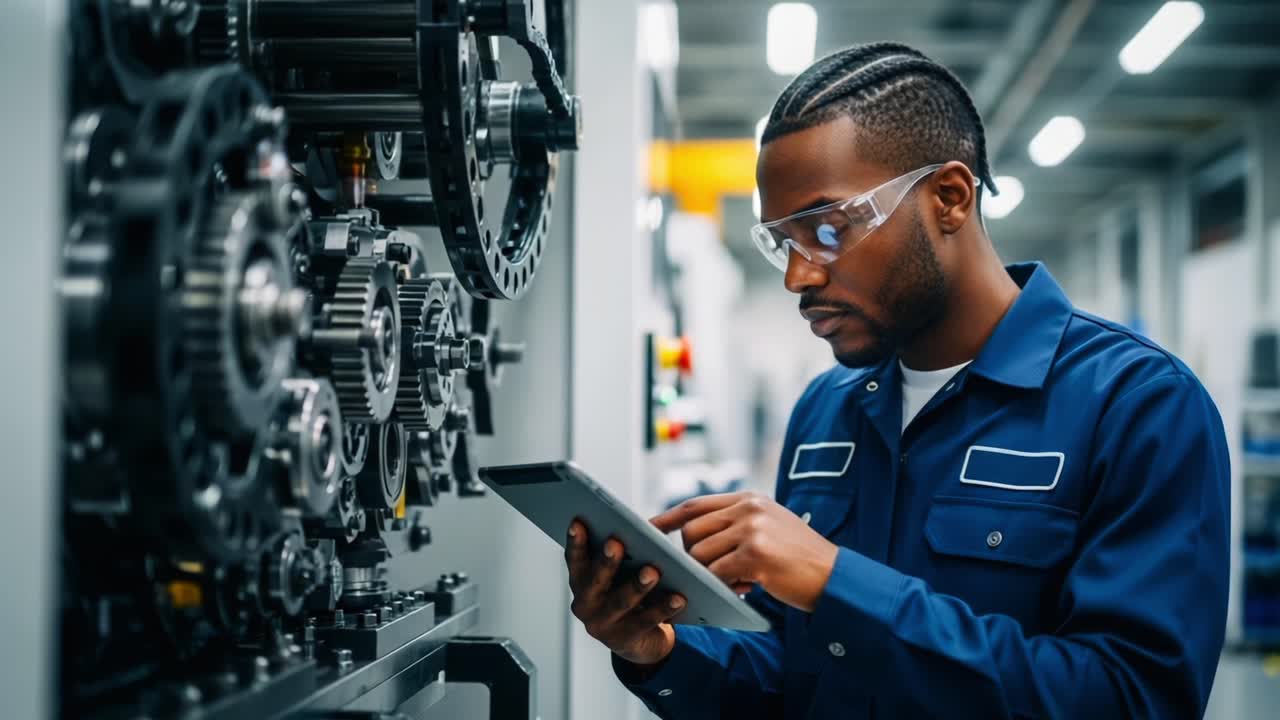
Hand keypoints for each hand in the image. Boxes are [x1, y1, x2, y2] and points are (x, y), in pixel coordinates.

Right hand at [564, 519, 687, 666]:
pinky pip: (646, 622)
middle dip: (606, 561)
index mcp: (581, 582)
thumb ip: (624, 554)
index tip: (578, 522)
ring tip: (652, 571)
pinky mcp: (625, 641)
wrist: (640, 640)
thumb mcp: (620, 573)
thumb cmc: (627, 592)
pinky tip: (678, 597)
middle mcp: (585, 604)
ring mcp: (603, 625)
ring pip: (620, 602)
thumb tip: (644, 530)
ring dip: (636, 586)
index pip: (575, 560)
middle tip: (616, 543)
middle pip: (595, 581)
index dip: (575, 542)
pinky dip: (663, 609)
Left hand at [650, 492, 838, 611]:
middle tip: (716, 572)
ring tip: (736, 582)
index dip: (668, 517)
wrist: (835, 576)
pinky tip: (743, 589)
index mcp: (749, 499)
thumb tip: (694, 538)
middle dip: (693, 556)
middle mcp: (749, 508)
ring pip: (700, 553)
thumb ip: (736, 525)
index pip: (696, 504)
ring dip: (709, 574)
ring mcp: (752, 529)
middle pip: (692, 530)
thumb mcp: (770, 528)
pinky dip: (722, 586)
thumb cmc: (799, 559)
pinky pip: (716, 573)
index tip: (647, 528)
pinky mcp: (755, 554)